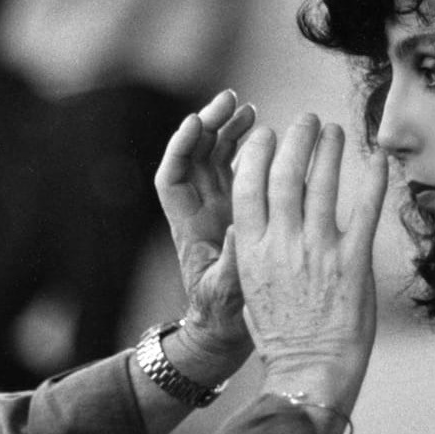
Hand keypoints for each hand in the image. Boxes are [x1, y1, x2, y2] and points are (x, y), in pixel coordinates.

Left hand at [154, 89, 257, 358]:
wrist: (228, 332)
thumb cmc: (222, 317)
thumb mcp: (228, 292)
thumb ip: (233, 262)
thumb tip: (239, 228)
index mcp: (188, 228)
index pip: (172, 177)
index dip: (179, 147)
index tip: (195, 122)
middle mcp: (199, 211)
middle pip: (194, 157)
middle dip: (208, 126)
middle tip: (229, 101)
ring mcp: (218, 208)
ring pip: (215, 158)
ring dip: (226, 131)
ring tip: (246, 107)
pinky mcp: (237, 210)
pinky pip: (237, 169)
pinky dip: (245, 147)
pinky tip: (262, 130)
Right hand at [231, 115, 387, 408]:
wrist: (309, 372)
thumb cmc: (281, 336)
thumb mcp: (249, 290)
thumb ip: (250, 253)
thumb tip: (254, 222)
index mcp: (250, 250)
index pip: (247, 184)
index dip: (257, 152)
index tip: (267, 134)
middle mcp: (281, 245)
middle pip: (285, 173)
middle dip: (296, 138)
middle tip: (307, 121)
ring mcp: (318, 252)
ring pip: (323, 184)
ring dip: (330, 150)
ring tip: (337, 130)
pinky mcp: (354, 263)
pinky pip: (365, 211)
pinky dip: (373, 180)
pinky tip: (379, 158)